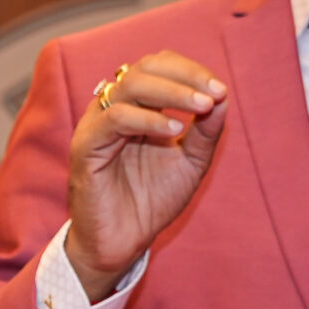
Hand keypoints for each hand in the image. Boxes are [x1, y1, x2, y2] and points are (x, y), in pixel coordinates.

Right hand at [65, 51, 228, 300]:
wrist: (124, 242)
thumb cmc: (152, 201)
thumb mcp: (190, 162)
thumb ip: (206, 132)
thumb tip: (223, 97)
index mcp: (137, 105)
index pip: (160, 67)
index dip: (191, 72)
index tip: (220, 91)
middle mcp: (114, 108)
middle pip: (145, 67)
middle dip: (184, 76)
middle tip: (213, 94)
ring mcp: (97, 124)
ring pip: (129, 85)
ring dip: (171, 92)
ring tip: (201, 107)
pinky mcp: (86, 146)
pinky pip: (115, 119)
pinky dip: (148, 119)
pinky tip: (174, 130)